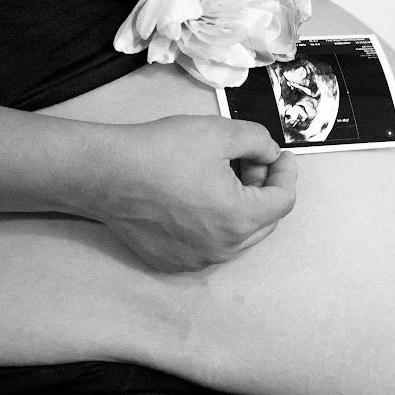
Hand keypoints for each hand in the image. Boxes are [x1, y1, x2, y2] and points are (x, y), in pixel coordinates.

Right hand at [90, 116, 296, 272]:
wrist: (108, 173)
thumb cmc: (162, 151)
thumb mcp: (220, 131)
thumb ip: (258, 141)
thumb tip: (270, 154)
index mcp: (239, 219)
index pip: (283, 201)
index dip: (286, 173)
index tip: (277, 155)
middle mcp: (223, 248)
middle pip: (264, 222)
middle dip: (263, 190)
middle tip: (249, 162)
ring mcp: (197, 260)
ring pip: (237, 236)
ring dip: (240, 208)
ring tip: (222, 178)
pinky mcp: (173, 262)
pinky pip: (208, 245)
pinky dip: (213, 224)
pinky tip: (195, 198)